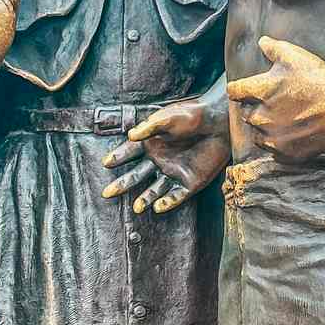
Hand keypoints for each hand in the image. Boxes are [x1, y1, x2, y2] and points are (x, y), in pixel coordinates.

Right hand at [101, 99, 229, 214]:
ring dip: (145, 199)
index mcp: (151, 144)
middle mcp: (159, 160)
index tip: (106, 163)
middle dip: (122, 184)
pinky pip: (175, 196)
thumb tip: (131, 135)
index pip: (129, 153)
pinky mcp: (190, 183)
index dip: (117, 157)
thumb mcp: (169, 117)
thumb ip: (150, 126)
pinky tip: (158, 207)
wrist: (219, 123)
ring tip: (136, 208)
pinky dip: (167, 202)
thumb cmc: (192, 116)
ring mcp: (173, 173)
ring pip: (154, 190)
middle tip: (107, 193)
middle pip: (136, 175)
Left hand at [227, 36, 324, 162]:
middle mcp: (260, 117)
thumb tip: (262, 41)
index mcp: (259, 92)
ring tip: (287, 121)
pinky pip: (275, 152)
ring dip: (267, 130)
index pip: (234, 92)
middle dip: (256, 110)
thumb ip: (273, 48)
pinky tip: (296, 134)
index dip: (239, 90)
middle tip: (276, 106)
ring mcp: (272, 138)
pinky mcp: (285, 154)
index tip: (244, 92)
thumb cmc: (318, 79)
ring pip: (259, 136)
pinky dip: (282, 145)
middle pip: (247, 115)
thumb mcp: (294, 56)